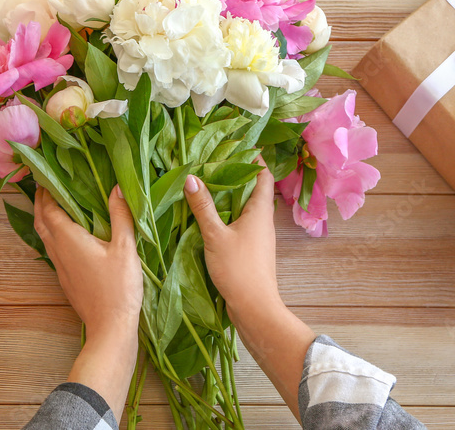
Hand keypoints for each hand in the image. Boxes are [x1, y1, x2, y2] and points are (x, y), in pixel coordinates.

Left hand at [34, 185, 142, 418]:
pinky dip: (54, 234)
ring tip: (55, 204)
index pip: (49, 208)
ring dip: (45, 218)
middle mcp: (58, 251)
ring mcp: (60, 267)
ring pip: (44, 237)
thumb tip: (117, 186)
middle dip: (40, 202)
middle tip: (47, 185)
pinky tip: (68, 235)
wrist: (110, 328)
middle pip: (41, 221)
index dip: (45, 191)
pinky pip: (53, 249)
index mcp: (69, 239)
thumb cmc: (119, 287)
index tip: (45, 174)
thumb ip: (120, 215)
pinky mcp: (66, 279)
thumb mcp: (125, 248)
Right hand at [183, 164, 314, 419]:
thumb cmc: (239, 269)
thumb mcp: (215, 235)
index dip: (253, 159)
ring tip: (207, 185)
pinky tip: (209, 217)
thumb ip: (203, 206)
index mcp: (259, 211)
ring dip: (230, 197)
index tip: (236, 145)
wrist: (255, 308)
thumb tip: (191, 177)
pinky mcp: (251, 251)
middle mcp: (263, 221)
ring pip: (246, 208)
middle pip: (254, 190)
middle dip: (236, 175)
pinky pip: (240, 224)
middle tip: (213, 162)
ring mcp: (258, 237)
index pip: (262, 176)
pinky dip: (227, 215)